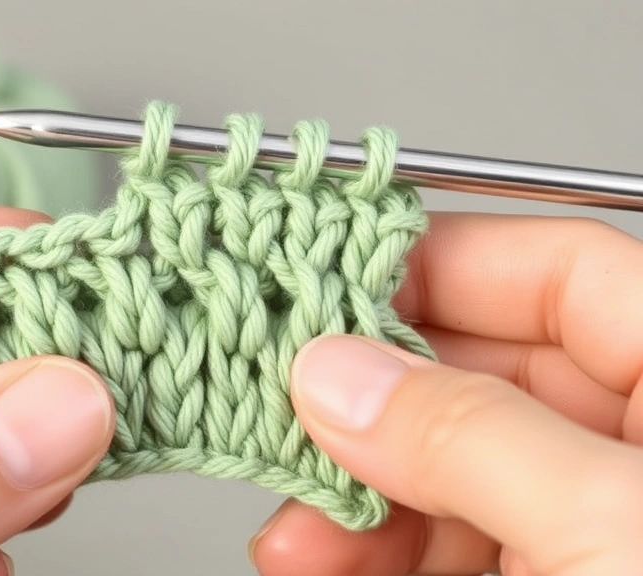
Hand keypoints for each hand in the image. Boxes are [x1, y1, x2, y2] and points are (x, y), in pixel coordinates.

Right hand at [249, 213, 642, 574]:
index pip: (561, 271)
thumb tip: (338, 375)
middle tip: (291, 412)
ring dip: (360, 491)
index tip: (329, 287)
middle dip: (373, 409)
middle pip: (486, 375)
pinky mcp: (568, 575)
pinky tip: (331, 559)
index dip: (438, 267)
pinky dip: (386, 547)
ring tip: (298, 523)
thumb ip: (469, 436)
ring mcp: (610, 517)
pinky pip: (461, 538)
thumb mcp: (608, 527)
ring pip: (459, 467)